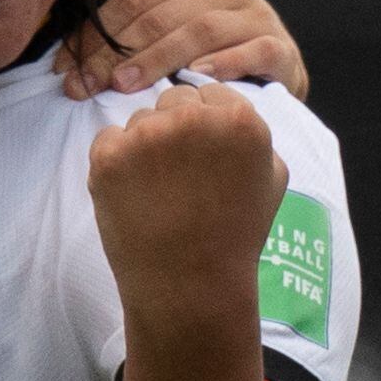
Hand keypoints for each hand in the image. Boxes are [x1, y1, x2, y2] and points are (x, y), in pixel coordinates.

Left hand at [57, 0, 311, 99]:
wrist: (268, 61)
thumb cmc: (201, 31)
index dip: (93, 31)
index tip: (64, 68)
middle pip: (158, 17)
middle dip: (112, 54)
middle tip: (81, 87)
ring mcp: (256, 14)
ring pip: (198, 33)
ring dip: (156, 60)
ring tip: (122, 86)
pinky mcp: (280, 48)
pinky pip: (253, 52)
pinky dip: (226, 64)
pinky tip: (198, 76)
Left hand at [85, 82, 283, 329]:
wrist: (189, 287)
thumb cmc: (234, 237)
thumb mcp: (272, 181)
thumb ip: (256, 135)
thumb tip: (228, 109)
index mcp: (240, 120)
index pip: (212, 93)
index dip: (208, 125)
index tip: (206, 158)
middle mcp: (193, 118)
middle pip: (174, 100)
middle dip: (177, 129)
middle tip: (182, 177)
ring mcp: (147, 135)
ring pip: (141, 120)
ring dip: (146, 146)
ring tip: (160, 193)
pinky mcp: (109, 155)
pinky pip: (109, 140)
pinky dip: (117, 164)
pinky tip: (136, 196)